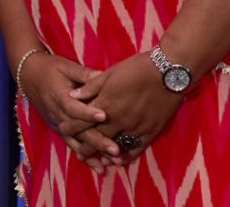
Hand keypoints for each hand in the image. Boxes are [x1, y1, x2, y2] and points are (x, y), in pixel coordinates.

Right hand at [20, 52, 109, 173]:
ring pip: (76, 141)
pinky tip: (98, 167)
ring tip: (110, 163)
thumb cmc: (50, 68)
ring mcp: (57, 123)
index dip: (88, 112)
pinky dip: (84, 156)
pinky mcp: (58, 129)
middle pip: (78, 130)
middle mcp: (57, 113)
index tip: (104, 115)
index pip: (73, 107)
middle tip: (115, 149)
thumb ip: (83, 73)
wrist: (29, 75)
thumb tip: (102, 75)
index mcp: (59, 96)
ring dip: (93, 153)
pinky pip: (71, 144)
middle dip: (97, 140)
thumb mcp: (65, 66)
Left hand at [67, 53, 184, 167]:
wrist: (166, 73)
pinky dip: (127, 155)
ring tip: (99, 161)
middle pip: (99, 135)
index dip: (73, 126)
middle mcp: (119, 118)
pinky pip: (136, 148)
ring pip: (117, 145)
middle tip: (79, 154)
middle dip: (87, 145)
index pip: (85, 119)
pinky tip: (122, 159)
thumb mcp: (109, 73)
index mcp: (106, 102)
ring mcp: (135, 126)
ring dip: (107, 153)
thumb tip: (74, 95)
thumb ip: (91, 86)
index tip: (63, 130)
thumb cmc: (136, 69)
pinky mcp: (151, 131)